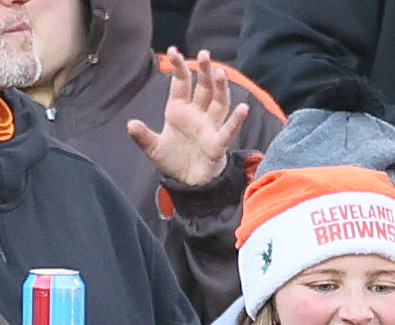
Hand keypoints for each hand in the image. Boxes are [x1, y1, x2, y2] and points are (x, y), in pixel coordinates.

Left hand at [125, 48, 247, 187]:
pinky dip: (236, 120)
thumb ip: (142, 136)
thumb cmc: (173, 161)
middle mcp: (197, 115)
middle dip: (204, 71)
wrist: (188, 182)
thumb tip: (130, 124)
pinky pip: (229, 129)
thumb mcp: (153, 148)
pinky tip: (243, 108)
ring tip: (220, 72)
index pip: (181, 84)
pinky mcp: (218, 143)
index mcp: (178, 110)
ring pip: (218, 103)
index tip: (174, 51)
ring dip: (220, 88)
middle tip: (205, 54)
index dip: (179, 68)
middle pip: (203, 88)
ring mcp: (209, 127)